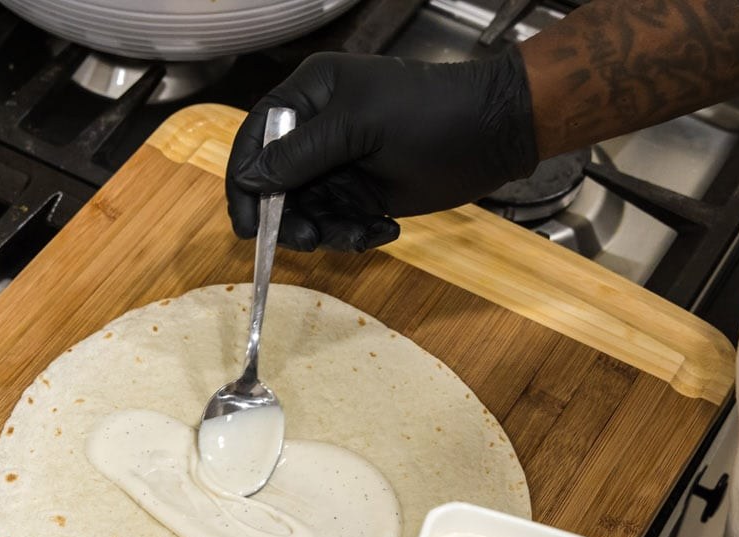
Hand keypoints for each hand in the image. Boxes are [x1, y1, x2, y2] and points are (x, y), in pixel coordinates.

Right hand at [226, 51, 538, 251]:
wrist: (493, 134)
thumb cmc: (429, 113)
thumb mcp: (358, 127)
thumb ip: (300, 154)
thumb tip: (249, 178)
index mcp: (310, 96)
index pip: (255, 138)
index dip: (245, 181)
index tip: (248, 224)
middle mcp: (317, 132)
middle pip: (276, 186)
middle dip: (291, 218)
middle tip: (311, 239)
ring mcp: (339, 166)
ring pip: (307, 213)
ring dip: (329, 232)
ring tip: (362, 233)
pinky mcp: (362, 195)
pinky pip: (338, 225)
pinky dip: (355, 234)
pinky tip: (386, 228)